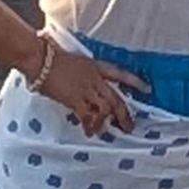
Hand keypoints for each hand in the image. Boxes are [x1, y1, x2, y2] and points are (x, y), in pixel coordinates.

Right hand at [29, 37, 146, 135]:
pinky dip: (90, 125)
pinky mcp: (74, 99)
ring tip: (107, 131)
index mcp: (95, 66)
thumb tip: (80, 81)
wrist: (40, 59)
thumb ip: (81, 72)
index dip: (135, 81)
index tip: (147, 89)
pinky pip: (87, 116)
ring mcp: (86, 89)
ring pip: (105, 108)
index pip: (120, 74)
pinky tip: (89, 132)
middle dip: (125, 114)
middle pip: (116, 98)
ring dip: (107, 122)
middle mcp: (94, 78)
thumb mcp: (73, 61)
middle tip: (129, 126)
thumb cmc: (51, 56)